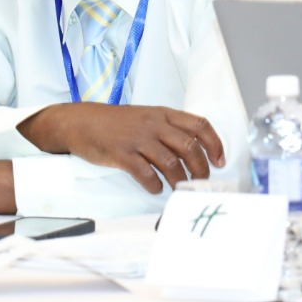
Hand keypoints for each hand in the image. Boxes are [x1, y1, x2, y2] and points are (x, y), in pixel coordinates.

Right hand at [17, 104, 223, 193]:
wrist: (81, 122)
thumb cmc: (115, 122)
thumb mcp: (145, 117)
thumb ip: (167, 129)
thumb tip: (192, 151)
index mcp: (163, 114)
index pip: (199, 125)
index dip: (215, 143)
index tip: (220, 160)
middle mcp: (154, 124)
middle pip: (189, 146)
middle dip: (201, 168)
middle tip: (201, 180)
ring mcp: (138, 139)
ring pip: (171, 162)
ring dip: (180, 180)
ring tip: (179, 188)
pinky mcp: (122, 154)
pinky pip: (145, 173)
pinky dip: (154, 184)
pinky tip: (155, 187)